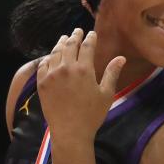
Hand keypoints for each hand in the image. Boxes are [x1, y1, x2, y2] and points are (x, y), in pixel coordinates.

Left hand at [36, 28, 126, 142]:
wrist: (70, 132)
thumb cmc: (92, 115)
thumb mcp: (106, 94)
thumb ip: (112, 73)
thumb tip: (121, 58)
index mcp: (84, 69)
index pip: (87, 46)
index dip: (90, 38)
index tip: (91, 33)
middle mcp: (66, 68)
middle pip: (69, 45)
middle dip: (74, 36)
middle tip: (76, 31)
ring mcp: (52, 75)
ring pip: (55, 53)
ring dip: (60, 43)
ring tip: (63, 39)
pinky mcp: (42, 83)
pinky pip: (43, 65)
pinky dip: (48, 58)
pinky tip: (51, 57)